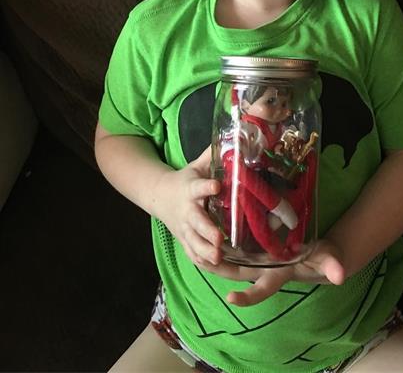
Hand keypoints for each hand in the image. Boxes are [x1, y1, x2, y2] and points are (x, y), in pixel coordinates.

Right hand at [151, 147, 223, 265]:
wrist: (160, 196)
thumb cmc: (186, 180)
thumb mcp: (197, 166)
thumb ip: (213, 155)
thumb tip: (235, 137)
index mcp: (190, 190)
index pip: (198, 187)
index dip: (206, 187)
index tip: (216, 186)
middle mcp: (187, 212)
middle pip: (196, 223)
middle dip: (207, 232)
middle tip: (220, 240)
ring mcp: (185, 230)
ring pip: (195, 246)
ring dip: (208, 254)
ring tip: (223, 260)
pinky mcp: (186, 243)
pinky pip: (198, 258)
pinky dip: (211, 267)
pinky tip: (229, 272)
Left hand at [195, 239, 344, 306]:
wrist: (319, 252)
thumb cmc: (323, 257)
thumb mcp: (329, 259)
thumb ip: (332, 265)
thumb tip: (340, 275)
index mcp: (278, 275)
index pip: (261, 289)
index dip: (247, 297)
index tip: (230, 298)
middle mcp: (264, 269)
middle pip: (236, 273)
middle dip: (218, 269)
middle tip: (200, 260)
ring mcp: (258, 258)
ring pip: (231, 261)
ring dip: (214, 257)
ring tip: (194, 247)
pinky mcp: (256, 246)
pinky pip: (235, 248)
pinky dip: (221, 244)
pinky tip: (207, 232)